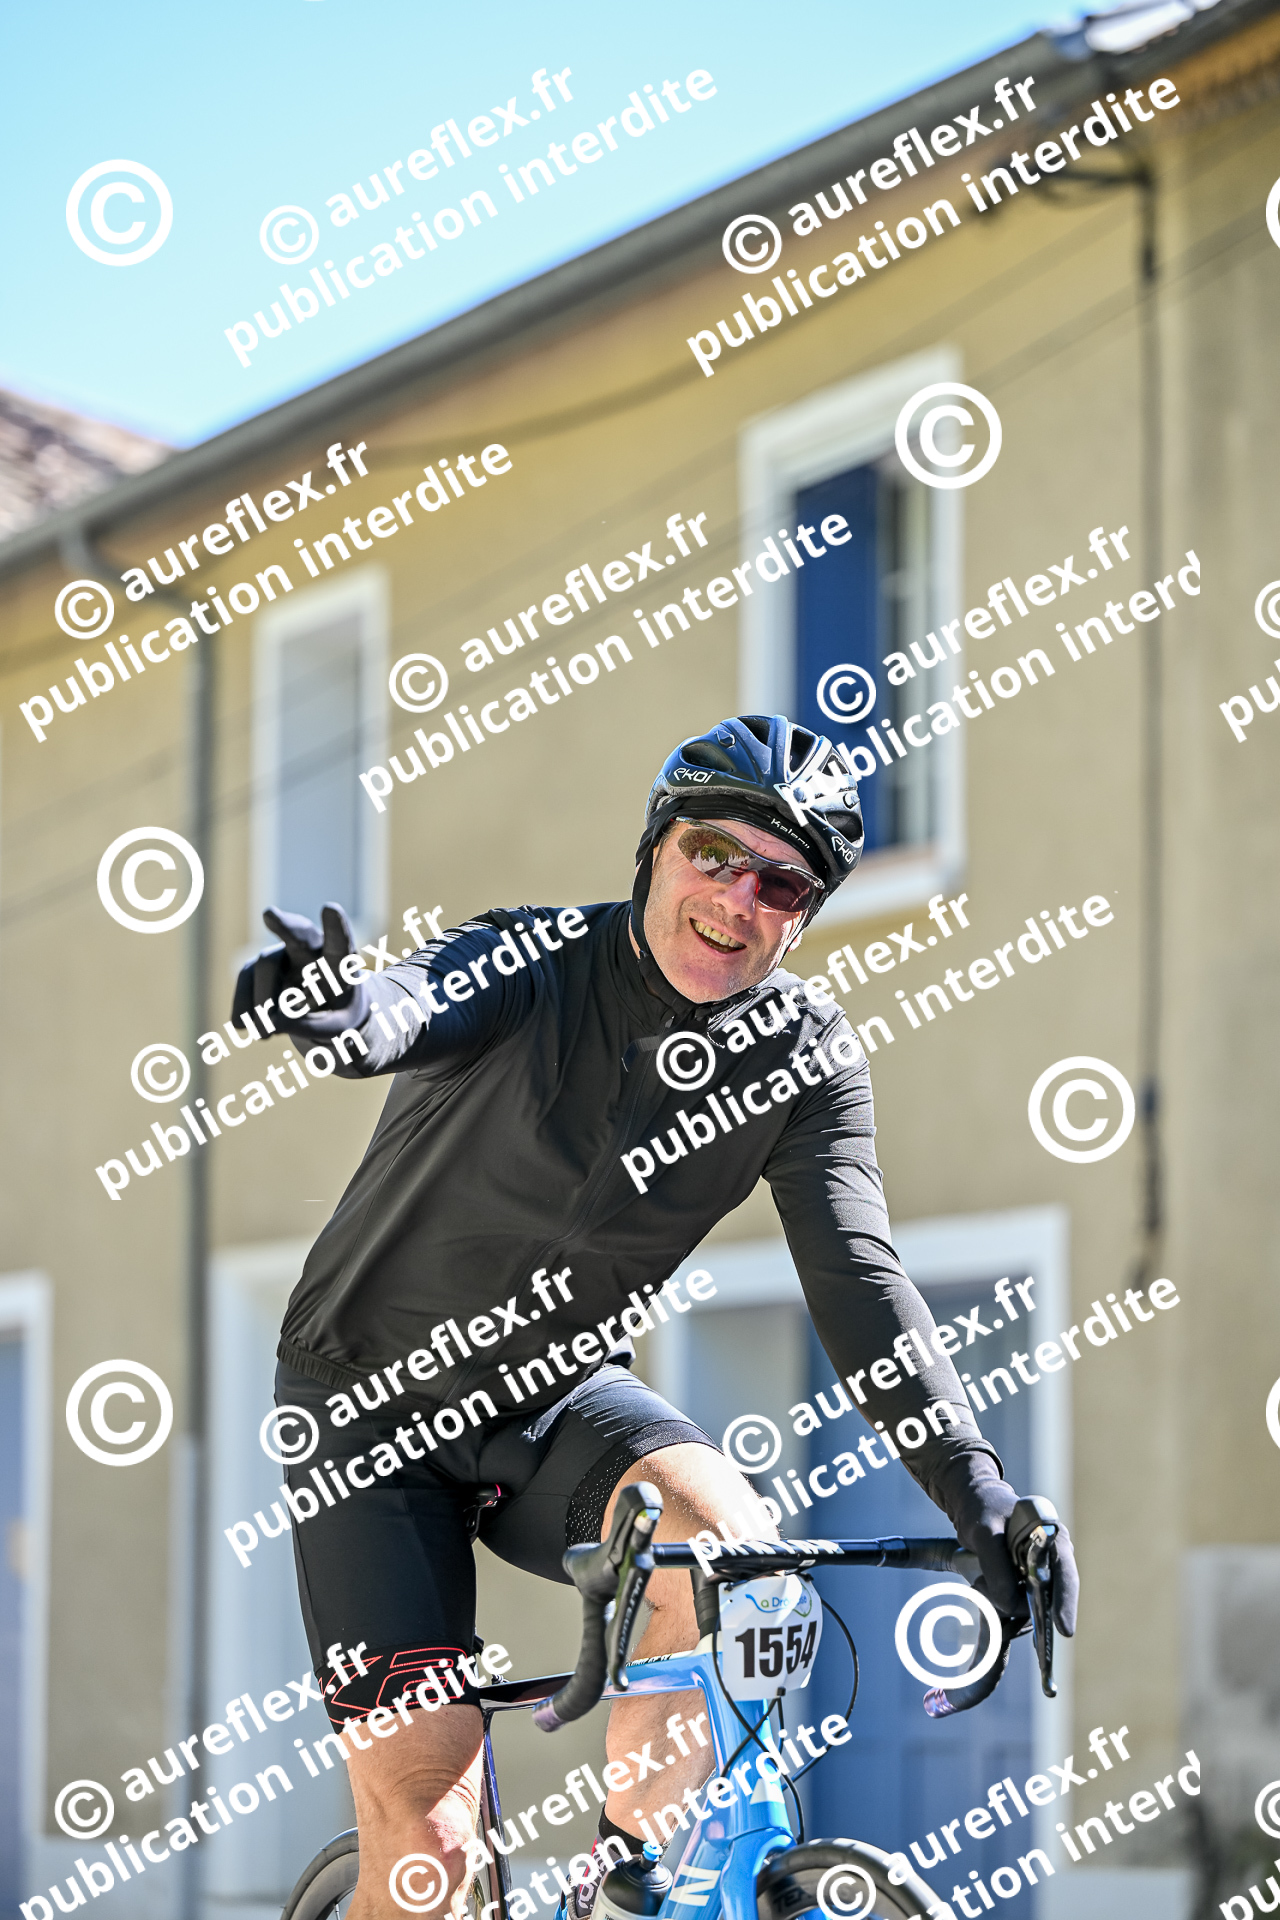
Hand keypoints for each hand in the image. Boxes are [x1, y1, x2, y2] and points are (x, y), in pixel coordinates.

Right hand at [231, 903, 366, 1034]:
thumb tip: (271, 1023)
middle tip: (270, 915)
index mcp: (340, 962)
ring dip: (262, 1002)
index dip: (336, 927)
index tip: (331, 908)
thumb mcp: (338, 1028)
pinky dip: (244, 1008)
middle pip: (300, 934)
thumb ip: (311, 1027)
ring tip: (265, 1034)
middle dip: (286, 924)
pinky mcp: (258, 966)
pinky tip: (250, 1028)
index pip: (340, 943)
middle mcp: (312, 950)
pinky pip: (245, 979)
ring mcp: (283, 954)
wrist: (325, 1011)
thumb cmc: (339, 1014)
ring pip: (266, 966)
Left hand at [952, 1467, 1077, 1634]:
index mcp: (1053, 1539)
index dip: (1066, 1602)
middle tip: (985, 1590)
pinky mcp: (1023, 1587)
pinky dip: (997, 1606)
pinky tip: (980, 1587)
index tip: (1064, 1629)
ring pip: (1026, 1609)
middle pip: (1046, 1600)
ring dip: (1000, 1603)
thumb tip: (1009, 1604)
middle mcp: (1051, 1562)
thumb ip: (997, 1568)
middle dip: (1019, 1606)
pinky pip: (1014, 1607)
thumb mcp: (984, 1533)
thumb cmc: (983, 1511)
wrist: (972, 1507)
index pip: (1065, 1575)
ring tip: (978, 1580)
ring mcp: (1038, 1577)